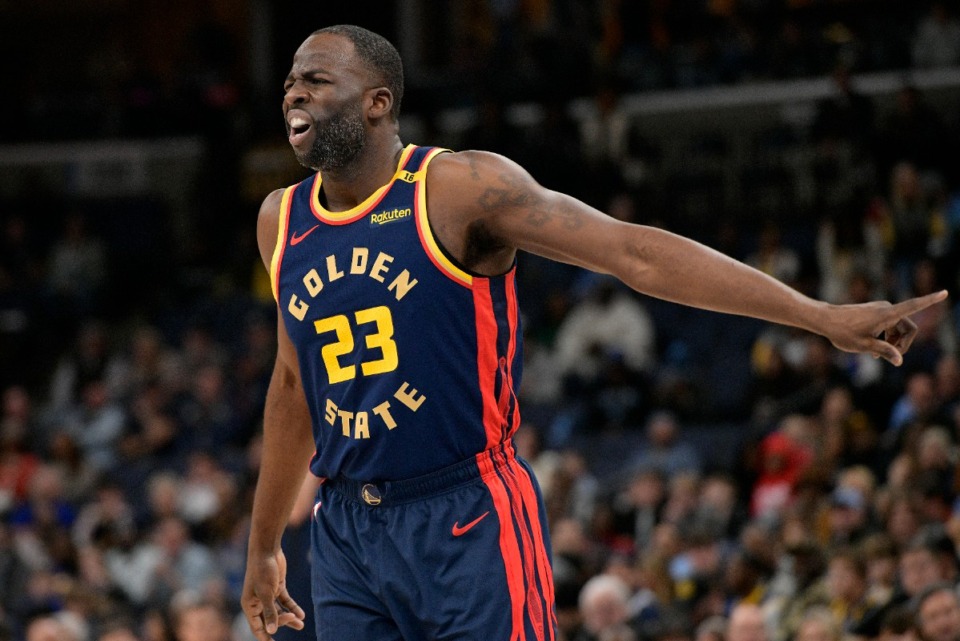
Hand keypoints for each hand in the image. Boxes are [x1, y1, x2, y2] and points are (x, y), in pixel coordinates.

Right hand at [242, 549, 305, 639]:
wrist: (267, 549)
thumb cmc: (262, 570)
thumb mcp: (267, 593)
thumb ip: (270, 612)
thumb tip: (271, 631)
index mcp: (250, 605)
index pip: (257, 626)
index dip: (265, 636)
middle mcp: (258, 601)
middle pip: (270, 619)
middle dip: (282, 622)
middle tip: (294, 620)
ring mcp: (268, 594)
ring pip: (279, 611)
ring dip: (289, 618)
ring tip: (301, 626)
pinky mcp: (277, 587)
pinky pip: (285, 601)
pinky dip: (292, 607)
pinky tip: (301, 614)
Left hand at [822, 290, 947, 364]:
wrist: (825, 320)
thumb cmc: (842, 332)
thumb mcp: (864, 346)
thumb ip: (884, 352)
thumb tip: (900, 361)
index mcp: (887, 314)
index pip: (913, 305)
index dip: (930, 300)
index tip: (945, 292)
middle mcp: (886, 308)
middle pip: (908, 327)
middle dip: (904, 343)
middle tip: (890, 357)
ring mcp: (881, 309)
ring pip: (898, 327)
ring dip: (894, 341)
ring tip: (878, 355)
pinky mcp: (875, 311)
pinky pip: (889, 325)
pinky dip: (887, 336)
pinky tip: (875, 348)